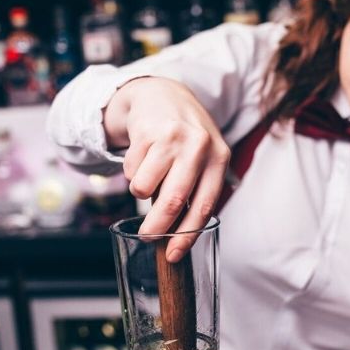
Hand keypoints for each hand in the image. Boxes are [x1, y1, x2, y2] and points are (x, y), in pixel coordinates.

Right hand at [105, 77, 230, 261]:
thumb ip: (196, 188)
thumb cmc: (185, 136)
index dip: (187, 235)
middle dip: (156, 227)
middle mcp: (199, 147)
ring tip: (148, 177)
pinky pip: (130, 170)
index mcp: (219, 158)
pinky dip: (131, 172)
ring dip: (140, 191)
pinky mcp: (147, 131)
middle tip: (148, 237)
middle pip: (172, 201)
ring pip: (143, 188)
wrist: (162, 95)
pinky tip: (142, 155)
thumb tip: (177, 235)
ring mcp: (172, 138)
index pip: (204, 205)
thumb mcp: (204, 157)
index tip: (174, 255)